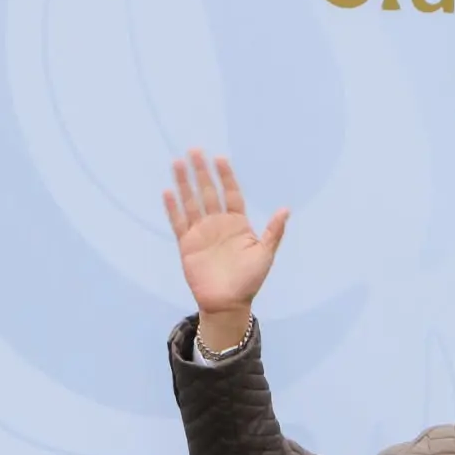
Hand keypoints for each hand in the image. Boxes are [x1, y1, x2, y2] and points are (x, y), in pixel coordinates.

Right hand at [162, 148, 288, 349]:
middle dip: (202, 172)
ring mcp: (201, 232)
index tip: (220, 158)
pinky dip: (173, 207)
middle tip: (195, 150)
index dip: (226, 176)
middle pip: (208, 192)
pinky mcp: (187, 244)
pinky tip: (168, 191)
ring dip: (184, 183)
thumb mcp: (265, 254)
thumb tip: (286, 209)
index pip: (231, 194)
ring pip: (191, 202)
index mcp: (238, 224)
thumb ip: (273, 231)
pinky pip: (179, 222)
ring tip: (177, 163)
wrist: (228, 303)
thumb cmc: (250, 280)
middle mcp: (218, 224)